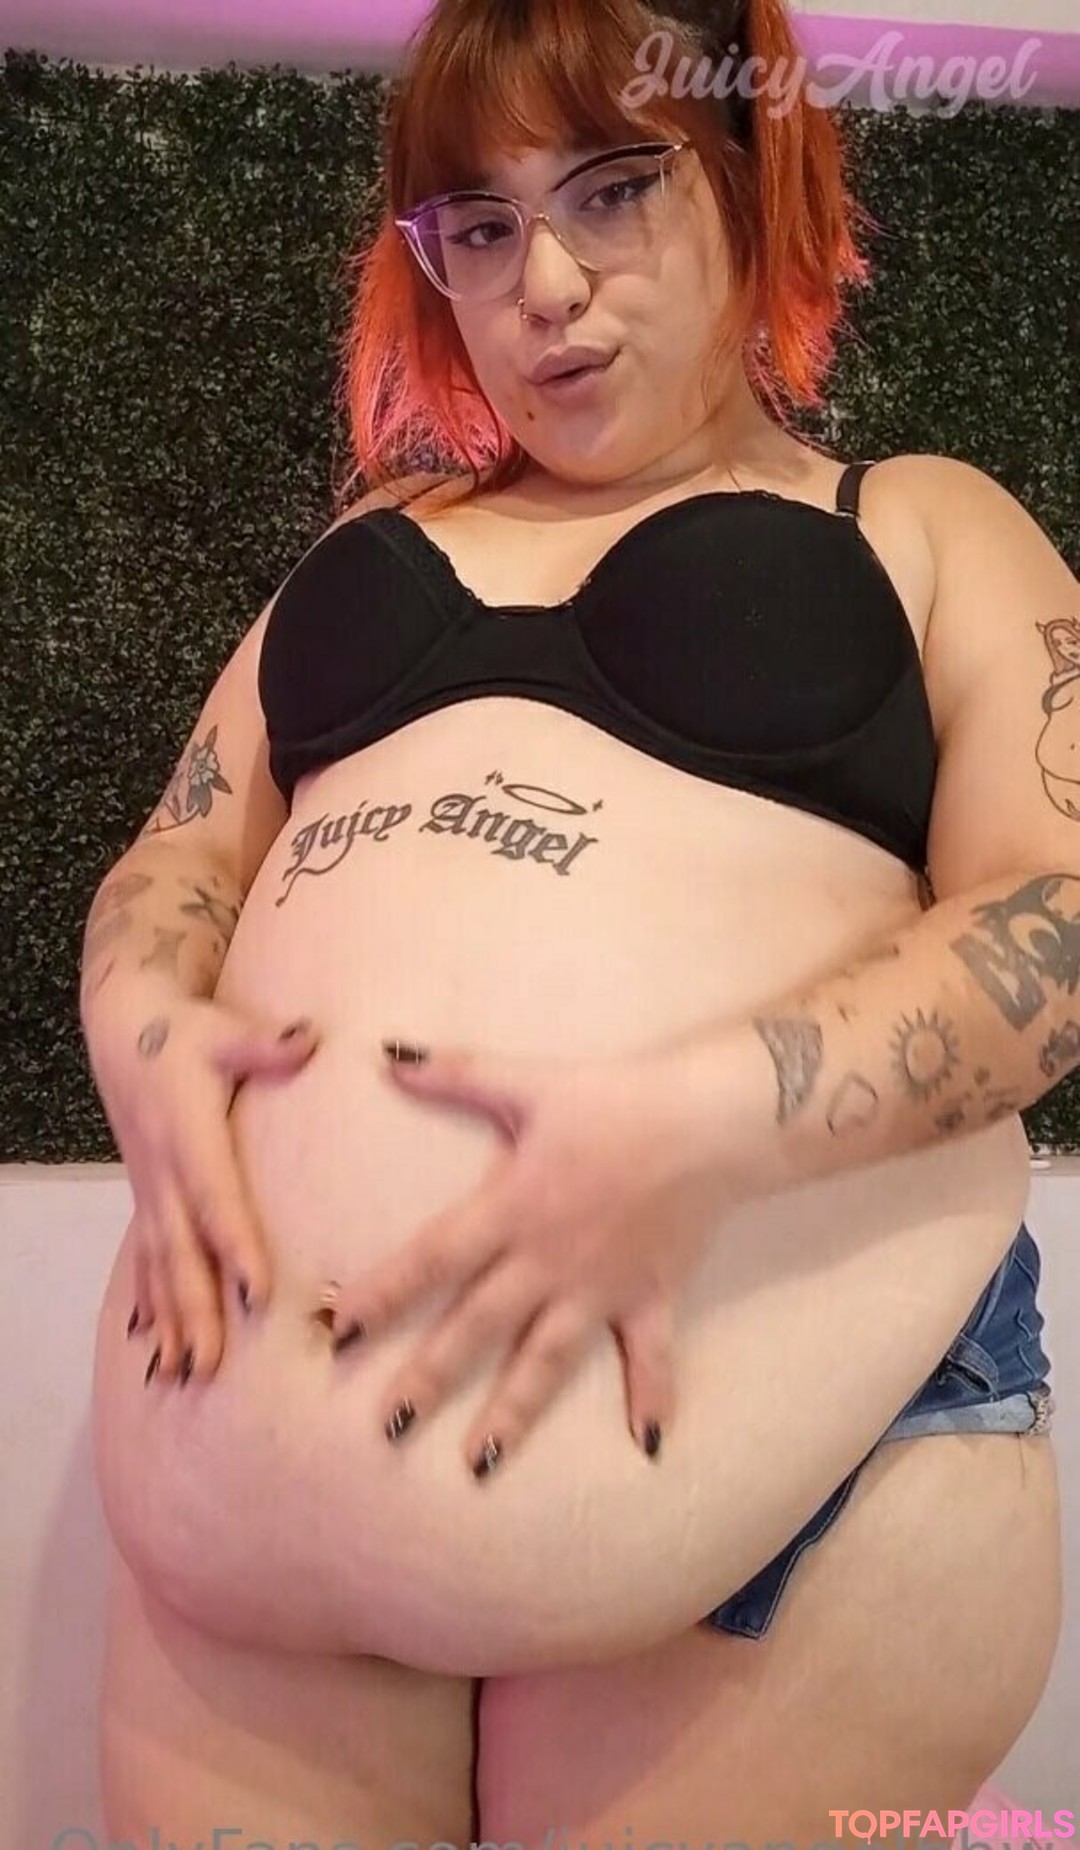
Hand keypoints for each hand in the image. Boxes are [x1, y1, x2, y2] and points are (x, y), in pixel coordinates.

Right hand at [92, 994, 319, 1383]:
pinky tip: (153, 1349)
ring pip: (157, 1266)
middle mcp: (162, 1172)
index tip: (256, 1290)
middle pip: (180, 1250)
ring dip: (169, 1322)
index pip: (215, 1197)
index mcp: (188, 1134)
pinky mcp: (145, 1198)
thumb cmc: (183, 1032)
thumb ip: (267, 1043)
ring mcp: (149, 1190)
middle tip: (209, 1365)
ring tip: (181, 1375)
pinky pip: (143, 1260)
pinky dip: (149, 1306)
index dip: (234, 1243)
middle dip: (194, 1310)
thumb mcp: (223, 1030)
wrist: (123, 1028)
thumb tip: (310, 1040)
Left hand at [320, 1036, 735, 1477]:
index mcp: (510, 1208)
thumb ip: (457, 1073)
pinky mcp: (651, 1294)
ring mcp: (600, 1287)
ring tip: (480, 1464)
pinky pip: (650, 1355)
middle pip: (477, 1328)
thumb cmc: (616, 1099)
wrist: (711, 1122)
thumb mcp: (530, 1081)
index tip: (338, 1332)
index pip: (431, 1258)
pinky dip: (653, 1397)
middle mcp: (547, 1260)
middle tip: (389, 1429)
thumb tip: (387, 1058)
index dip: (382, 1293)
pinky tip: (648, 1445)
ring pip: (547, 1361)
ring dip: (514, 1414)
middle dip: (430, 1379)